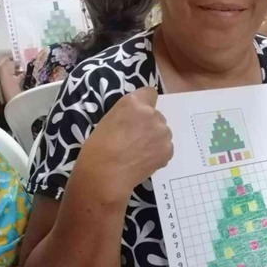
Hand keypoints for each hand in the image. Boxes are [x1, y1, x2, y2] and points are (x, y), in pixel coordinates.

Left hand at [0, 57, 23, 83]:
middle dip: (13, 64)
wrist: (10, 82)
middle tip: (19, 61)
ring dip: (17, 69)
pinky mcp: (12, 82)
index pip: (3, 60)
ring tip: (22, 66)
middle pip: (7, 66)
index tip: (15, 56)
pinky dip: (20, 74)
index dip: (9, 57)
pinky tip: (24, 71)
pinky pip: (17, 77)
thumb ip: (14, 61)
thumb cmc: (7, 70)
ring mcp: (6, 78)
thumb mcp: (10, 62)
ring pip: (12, 72)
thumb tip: (17, 62)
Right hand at [78, 87, 172, 203]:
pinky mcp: (168, 149)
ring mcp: (162, 132)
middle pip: (157, 116)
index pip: (150, 93)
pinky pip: (165, 148)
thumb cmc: (99, 147)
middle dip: (149, 125)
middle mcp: (152, 113)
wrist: (105, 172)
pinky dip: (158, 154)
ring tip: (139, 153)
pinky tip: (143, 161)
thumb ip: (128, 115)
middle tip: (135, 140)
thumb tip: (136, 120)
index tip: (139, 115)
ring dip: (155, 140)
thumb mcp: (109, 120)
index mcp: (133, 102)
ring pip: (162, 133)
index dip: (145, 104)